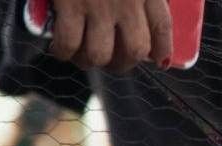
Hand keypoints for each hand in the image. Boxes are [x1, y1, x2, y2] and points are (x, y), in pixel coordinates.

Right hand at [46, 0, 173, 72]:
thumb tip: (147, 27)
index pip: (162, 27)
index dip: (162, 49)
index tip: (158, 60)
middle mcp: (128, 0)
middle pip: (135, 50)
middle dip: (122, 63)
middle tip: (109, 60)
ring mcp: (99, 4)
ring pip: (100, 54)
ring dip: (89, 61)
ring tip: (82, 57)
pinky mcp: (70, 3)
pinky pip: (70, 43)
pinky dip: (63, 52)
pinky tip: (59, 49)